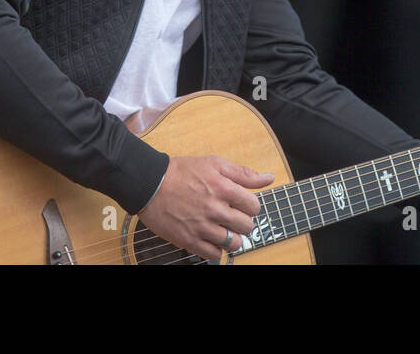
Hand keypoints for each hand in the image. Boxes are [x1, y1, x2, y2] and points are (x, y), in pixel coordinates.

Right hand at [138, 155, 274, 260]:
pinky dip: (217, 249)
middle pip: (247, 226)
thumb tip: (269, 178)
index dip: (250, 205)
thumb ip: (243, 173)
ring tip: (222, 228)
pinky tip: (211, 238)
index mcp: (224, 189)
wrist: (150, 183)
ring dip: (231, 237)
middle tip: (231, 215)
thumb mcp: (215, 164)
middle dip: (242, 221)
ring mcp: (203, 227)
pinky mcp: (190, 240)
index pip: (254, 207)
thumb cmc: (182, 171)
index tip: (240, 204)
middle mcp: (216, 209)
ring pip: (234, 243)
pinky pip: (215, 254)